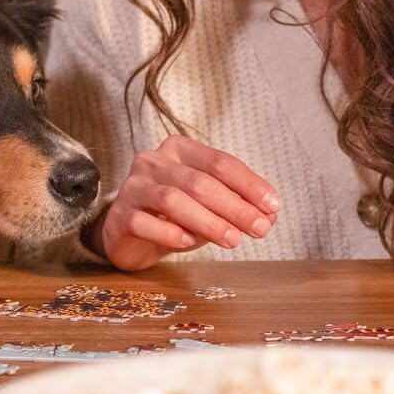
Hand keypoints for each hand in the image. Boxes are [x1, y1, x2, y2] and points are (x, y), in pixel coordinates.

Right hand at [98, 135, 279, 271]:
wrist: (127, 234)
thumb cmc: (174, 215)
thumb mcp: (209, 206)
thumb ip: (236, 205)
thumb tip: (271, 215)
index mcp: (180, 149)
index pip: (220, 162)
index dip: (250, 184)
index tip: (273, 206)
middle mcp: (154, 161)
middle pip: (200, 182)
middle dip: (235, 206)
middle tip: (260, 228)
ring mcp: (134, 187)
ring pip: (173, 200)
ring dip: (208, 221)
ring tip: (233, 240)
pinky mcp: (120, 215)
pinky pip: (145, 222)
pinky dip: (169, 233)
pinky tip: (188, 243)